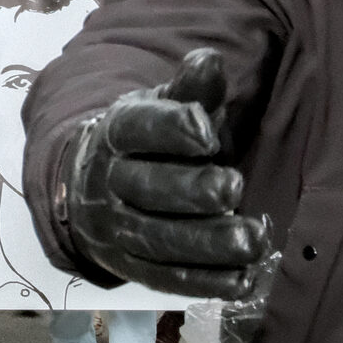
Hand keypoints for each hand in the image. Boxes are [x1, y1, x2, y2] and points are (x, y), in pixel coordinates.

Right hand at [51, 49, 273, 299]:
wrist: (89, 188)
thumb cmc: (147, 141)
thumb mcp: (164, 106)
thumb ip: (192, 89)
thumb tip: (209, 59)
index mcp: (116, 133)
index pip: (137, 129)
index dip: (170, 129)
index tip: (207, 132)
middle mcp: (109, 182)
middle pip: (146, 189)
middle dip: (191, 191)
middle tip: (234, 187)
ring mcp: (115, 229)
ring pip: (157, 240)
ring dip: (206, 244)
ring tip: (253, 240)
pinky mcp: (129, 267)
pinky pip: (165, 279)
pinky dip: (205, 283)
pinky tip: (243, 280)